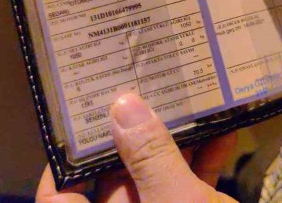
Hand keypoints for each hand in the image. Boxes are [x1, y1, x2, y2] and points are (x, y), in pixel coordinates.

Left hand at [36, 93, 237, 201]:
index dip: (64, 165)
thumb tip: (122, 107)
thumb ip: (151, 159)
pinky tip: (223, 136)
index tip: (80, 121)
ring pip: (156, 185)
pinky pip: (188, 196)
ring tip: (187, 103)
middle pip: (114, 185)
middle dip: (132, 139)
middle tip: (143, 90)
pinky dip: (203, 169)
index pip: (58, 201)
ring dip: (175, 148)